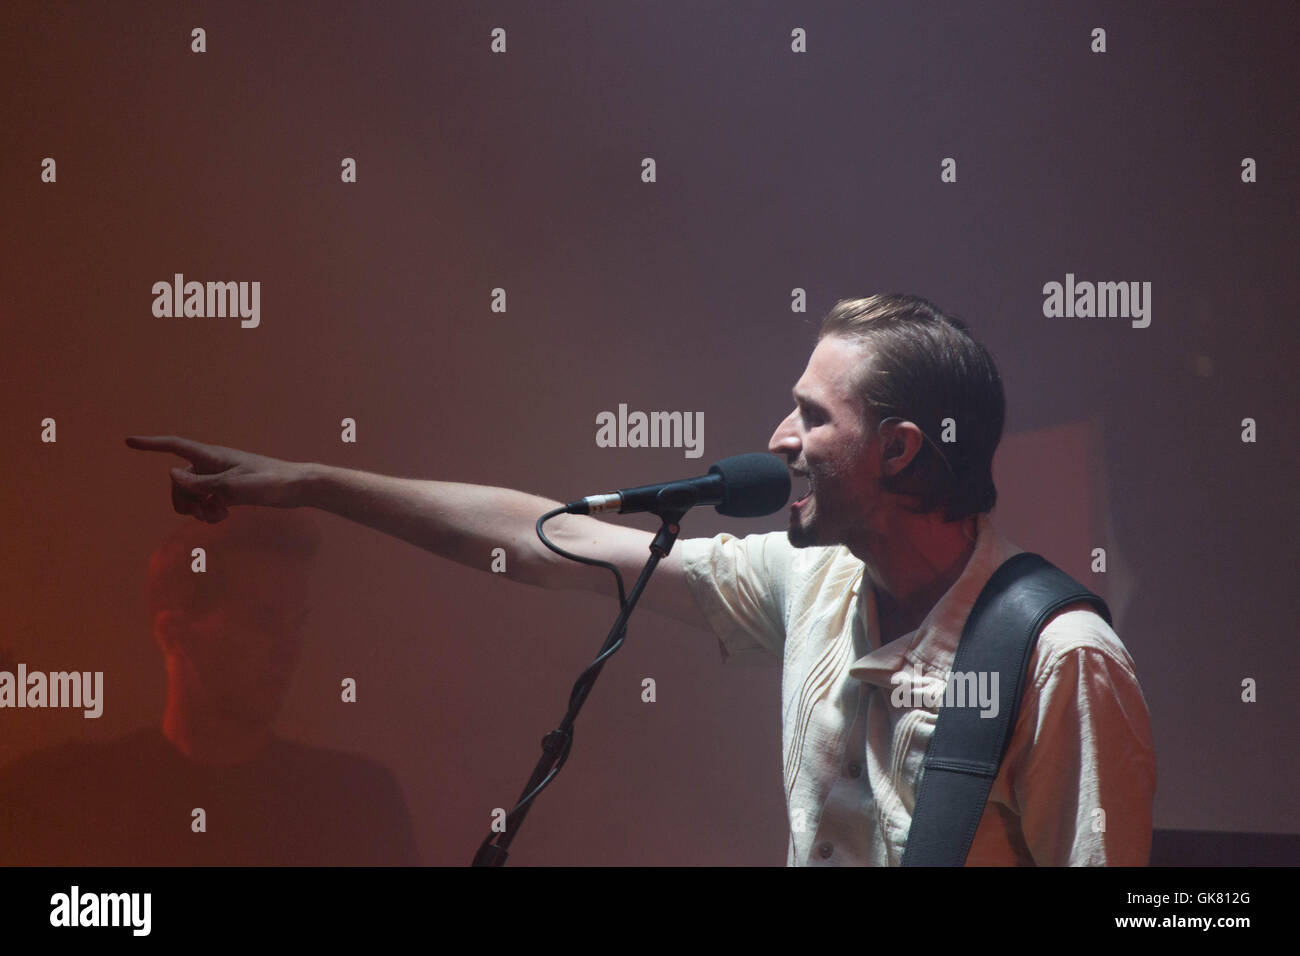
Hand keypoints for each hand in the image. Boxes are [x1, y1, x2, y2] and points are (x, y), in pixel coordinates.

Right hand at [124, 435, 305, 521]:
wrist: (296, 487)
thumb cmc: (268, 482)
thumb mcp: (232, 486)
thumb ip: (201, 483)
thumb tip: (171, 473)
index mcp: (211, 456)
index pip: (175, 446)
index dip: (151, 444)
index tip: (129, 441)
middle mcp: (212, 464)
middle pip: (179, 481)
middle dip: (183, 499)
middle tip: (203, 512)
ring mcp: (219, 477)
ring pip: (191, 493)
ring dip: (196, 508)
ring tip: (215, 516)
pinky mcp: (228, 489)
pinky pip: (205, 500)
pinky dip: (208, 510)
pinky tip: (222, 516)